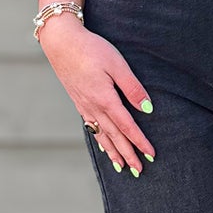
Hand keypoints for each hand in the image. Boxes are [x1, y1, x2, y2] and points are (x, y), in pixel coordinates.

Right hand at [40, 15, 155, 174]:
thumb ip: (132, 88)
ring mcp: (84, 105)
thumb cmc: (91, 49)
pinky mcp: (78, 101)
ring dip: (112, 152)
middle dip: (127, 154)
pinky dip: (99, 140)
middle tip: (139, 170)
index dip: (140, 142)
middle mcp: (93, 107)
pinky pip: (91, 127)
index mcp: (105, 99)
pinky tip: (102, 145)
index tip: (151, 154)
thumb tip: (148, 109)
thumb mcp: (117, 64)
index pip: (127, 126)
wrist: (61, 41)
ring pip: (101, 135)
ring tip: (121, 167)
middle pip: (114, 136)